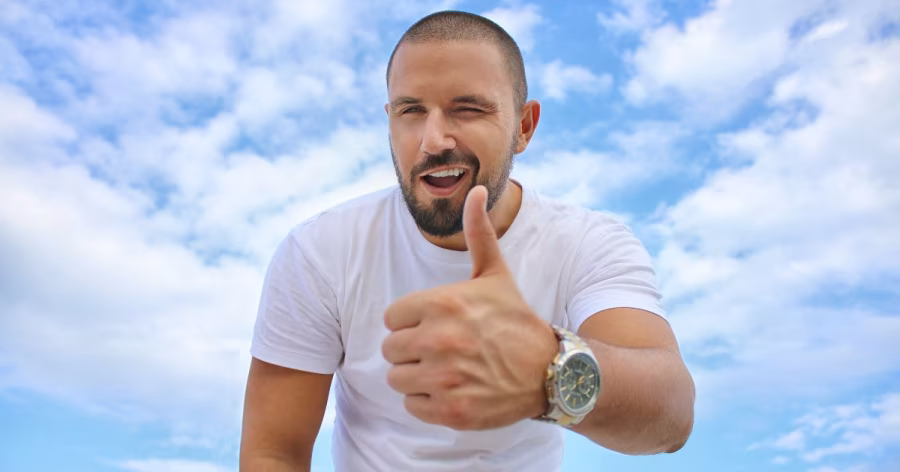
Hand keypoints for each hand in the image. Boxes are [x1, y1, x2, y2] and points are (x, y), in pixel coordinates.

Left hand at [381, 185, 558, 430]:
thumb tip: (476, 188)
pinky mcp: (451, 411)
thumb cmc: (516, 319)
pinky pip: (412, 406)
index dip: (412, 322)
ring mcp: (445, 378)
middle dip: (412, 351)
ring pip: (397, 379)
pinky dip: (428, 402)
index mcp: (442, 303)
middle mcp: (439, 340)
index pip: (391, 317)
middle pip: (391, 349)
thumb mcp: (495, 274)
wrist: (551, 371)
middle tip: (443, 350)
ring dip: (417, 377)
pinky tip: (454, 390)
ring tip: (448, 370)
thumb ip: (478, 232)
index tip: (437, 325)